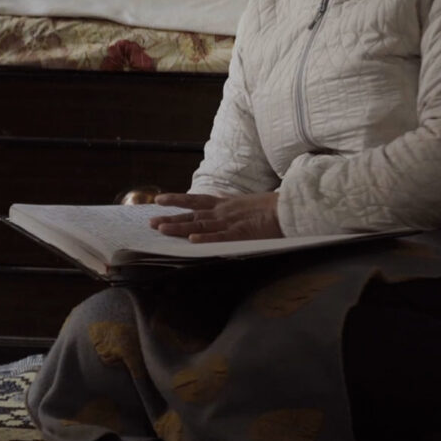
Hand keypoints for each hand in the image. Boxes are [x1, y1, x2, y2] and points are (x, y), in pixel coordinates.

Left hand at [149, 192, 281, 242]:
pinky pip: (220, 237)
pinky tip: (192, 241)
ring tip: (162, 229)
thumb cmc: (272, 208)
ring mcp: (231, 222)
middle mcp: (223, 211)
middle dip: (171, 218)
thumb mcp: (247, 204)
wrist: (289, 209)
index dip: (177, 199)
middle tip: (151, 222)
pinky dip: (206, 238)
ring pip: (200, 225)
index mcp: (225, 204)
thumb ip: (233, 209)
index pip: (196, 200)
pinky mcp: (241, 233)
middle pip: (192, 214)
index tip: (160, 199)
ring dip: (180, 227)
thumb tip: (224, 213)